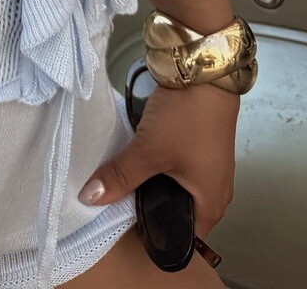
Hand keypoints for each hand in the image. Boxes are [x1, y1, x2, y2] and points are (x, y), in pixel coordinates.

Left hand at [79, 83, 237, 235]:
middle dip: (150, 208)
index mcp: (211, 205)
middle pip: (178, 213)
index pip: (181, 239)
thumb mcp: (149, 149)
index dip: (154, 236)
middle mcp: (216, 191)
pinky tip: (139, 159)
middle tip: (119, 205)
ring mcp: (210, 167)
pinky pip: (178, 168)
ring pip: (176, 188)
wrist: (204, 67)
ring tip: (125, 181)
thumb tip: (90, 198)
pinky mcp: (201, 146)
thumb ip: (120, 176)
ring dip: (153, 185)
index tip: (125, 229)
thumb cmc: (189, 117)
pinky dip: (160, 166)